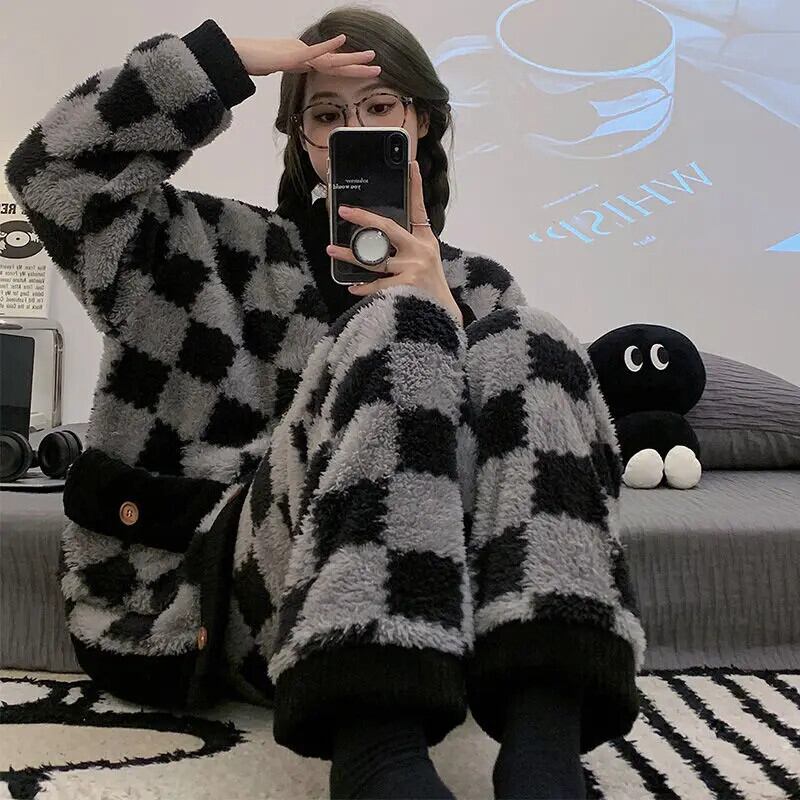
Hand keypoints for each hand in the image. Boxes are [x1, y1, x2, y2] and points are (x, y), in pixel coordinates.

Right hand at [230, 33, 380, 77]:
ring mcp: (298, 54)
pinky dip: (328, 46)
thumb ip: (291, 68)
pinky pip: (312, 51)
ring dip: (352, 58)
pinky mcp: (290, 56)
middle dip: (358, 66)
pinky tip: (342, 40)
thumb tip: (300, 70)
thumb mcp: (278, 68)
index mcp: (303, 59)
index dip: (348, 69)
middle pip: (336, 62)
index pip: (330, 66)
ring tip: (371, 57)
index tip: (365, 72)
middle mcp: (304, 54)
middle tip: (378, 66)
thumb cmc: (253, 60)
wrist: (236, 55)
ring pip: (331, 58)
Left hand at [326, 161, 463, 325]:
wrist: (443, 317)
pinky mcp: (406, 286)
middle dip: (364, 218)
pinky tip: (352, 287)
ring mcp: (413, 268)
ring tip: (331, 250)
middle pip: (387, 228)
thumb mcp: (426, 262)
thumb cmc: (428, 289)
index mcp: (425, 241)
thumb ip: (407, 248)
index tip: (411, 163)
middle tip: (344, 211)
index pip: (419, 209)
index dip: (415, 186)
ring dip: (349, 254)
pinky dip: (363, 287)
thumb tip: (377, 237)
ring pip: (374, 259)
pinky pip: (377, 284)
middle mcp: (420, 251)